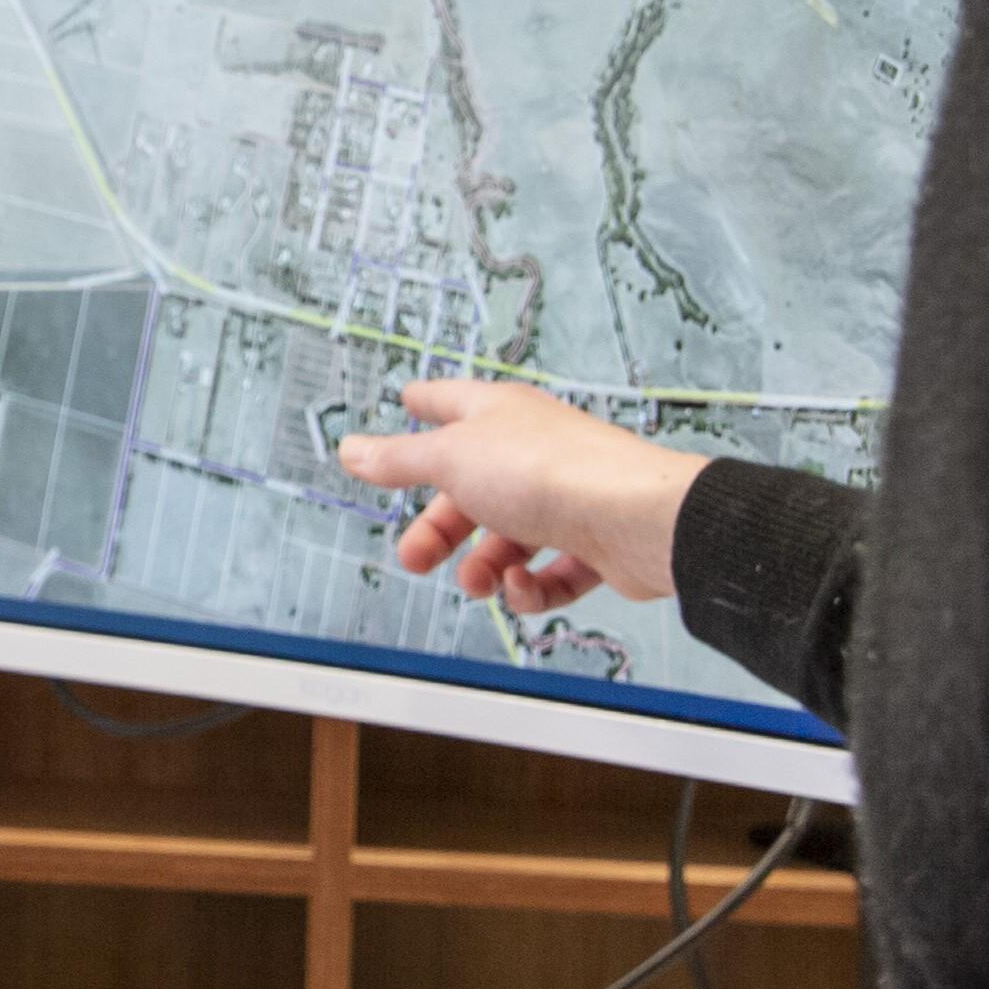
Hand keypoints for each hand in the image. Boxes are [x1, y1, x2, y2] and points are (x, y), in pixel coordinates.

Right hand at [335, 377, 707, 612]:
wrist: (636, 518)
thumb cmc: (551, 471)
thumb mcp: (450, 459)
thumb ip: (398, 459)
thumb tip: (352, 449)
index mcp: (498, 416)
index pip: (451, 402)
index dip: (426, 403)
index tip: (408, 401)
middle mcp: (532, 452)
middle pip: (470, 489)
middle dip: (440, 527)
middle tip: (416, 556)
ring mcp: (565, 498)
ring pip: (509, 538)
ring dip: (484, 567)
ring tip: (477, 583)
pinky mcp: (593, 543)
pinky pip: (550, 572)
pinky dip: (530, 587)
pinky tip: (522, 585)